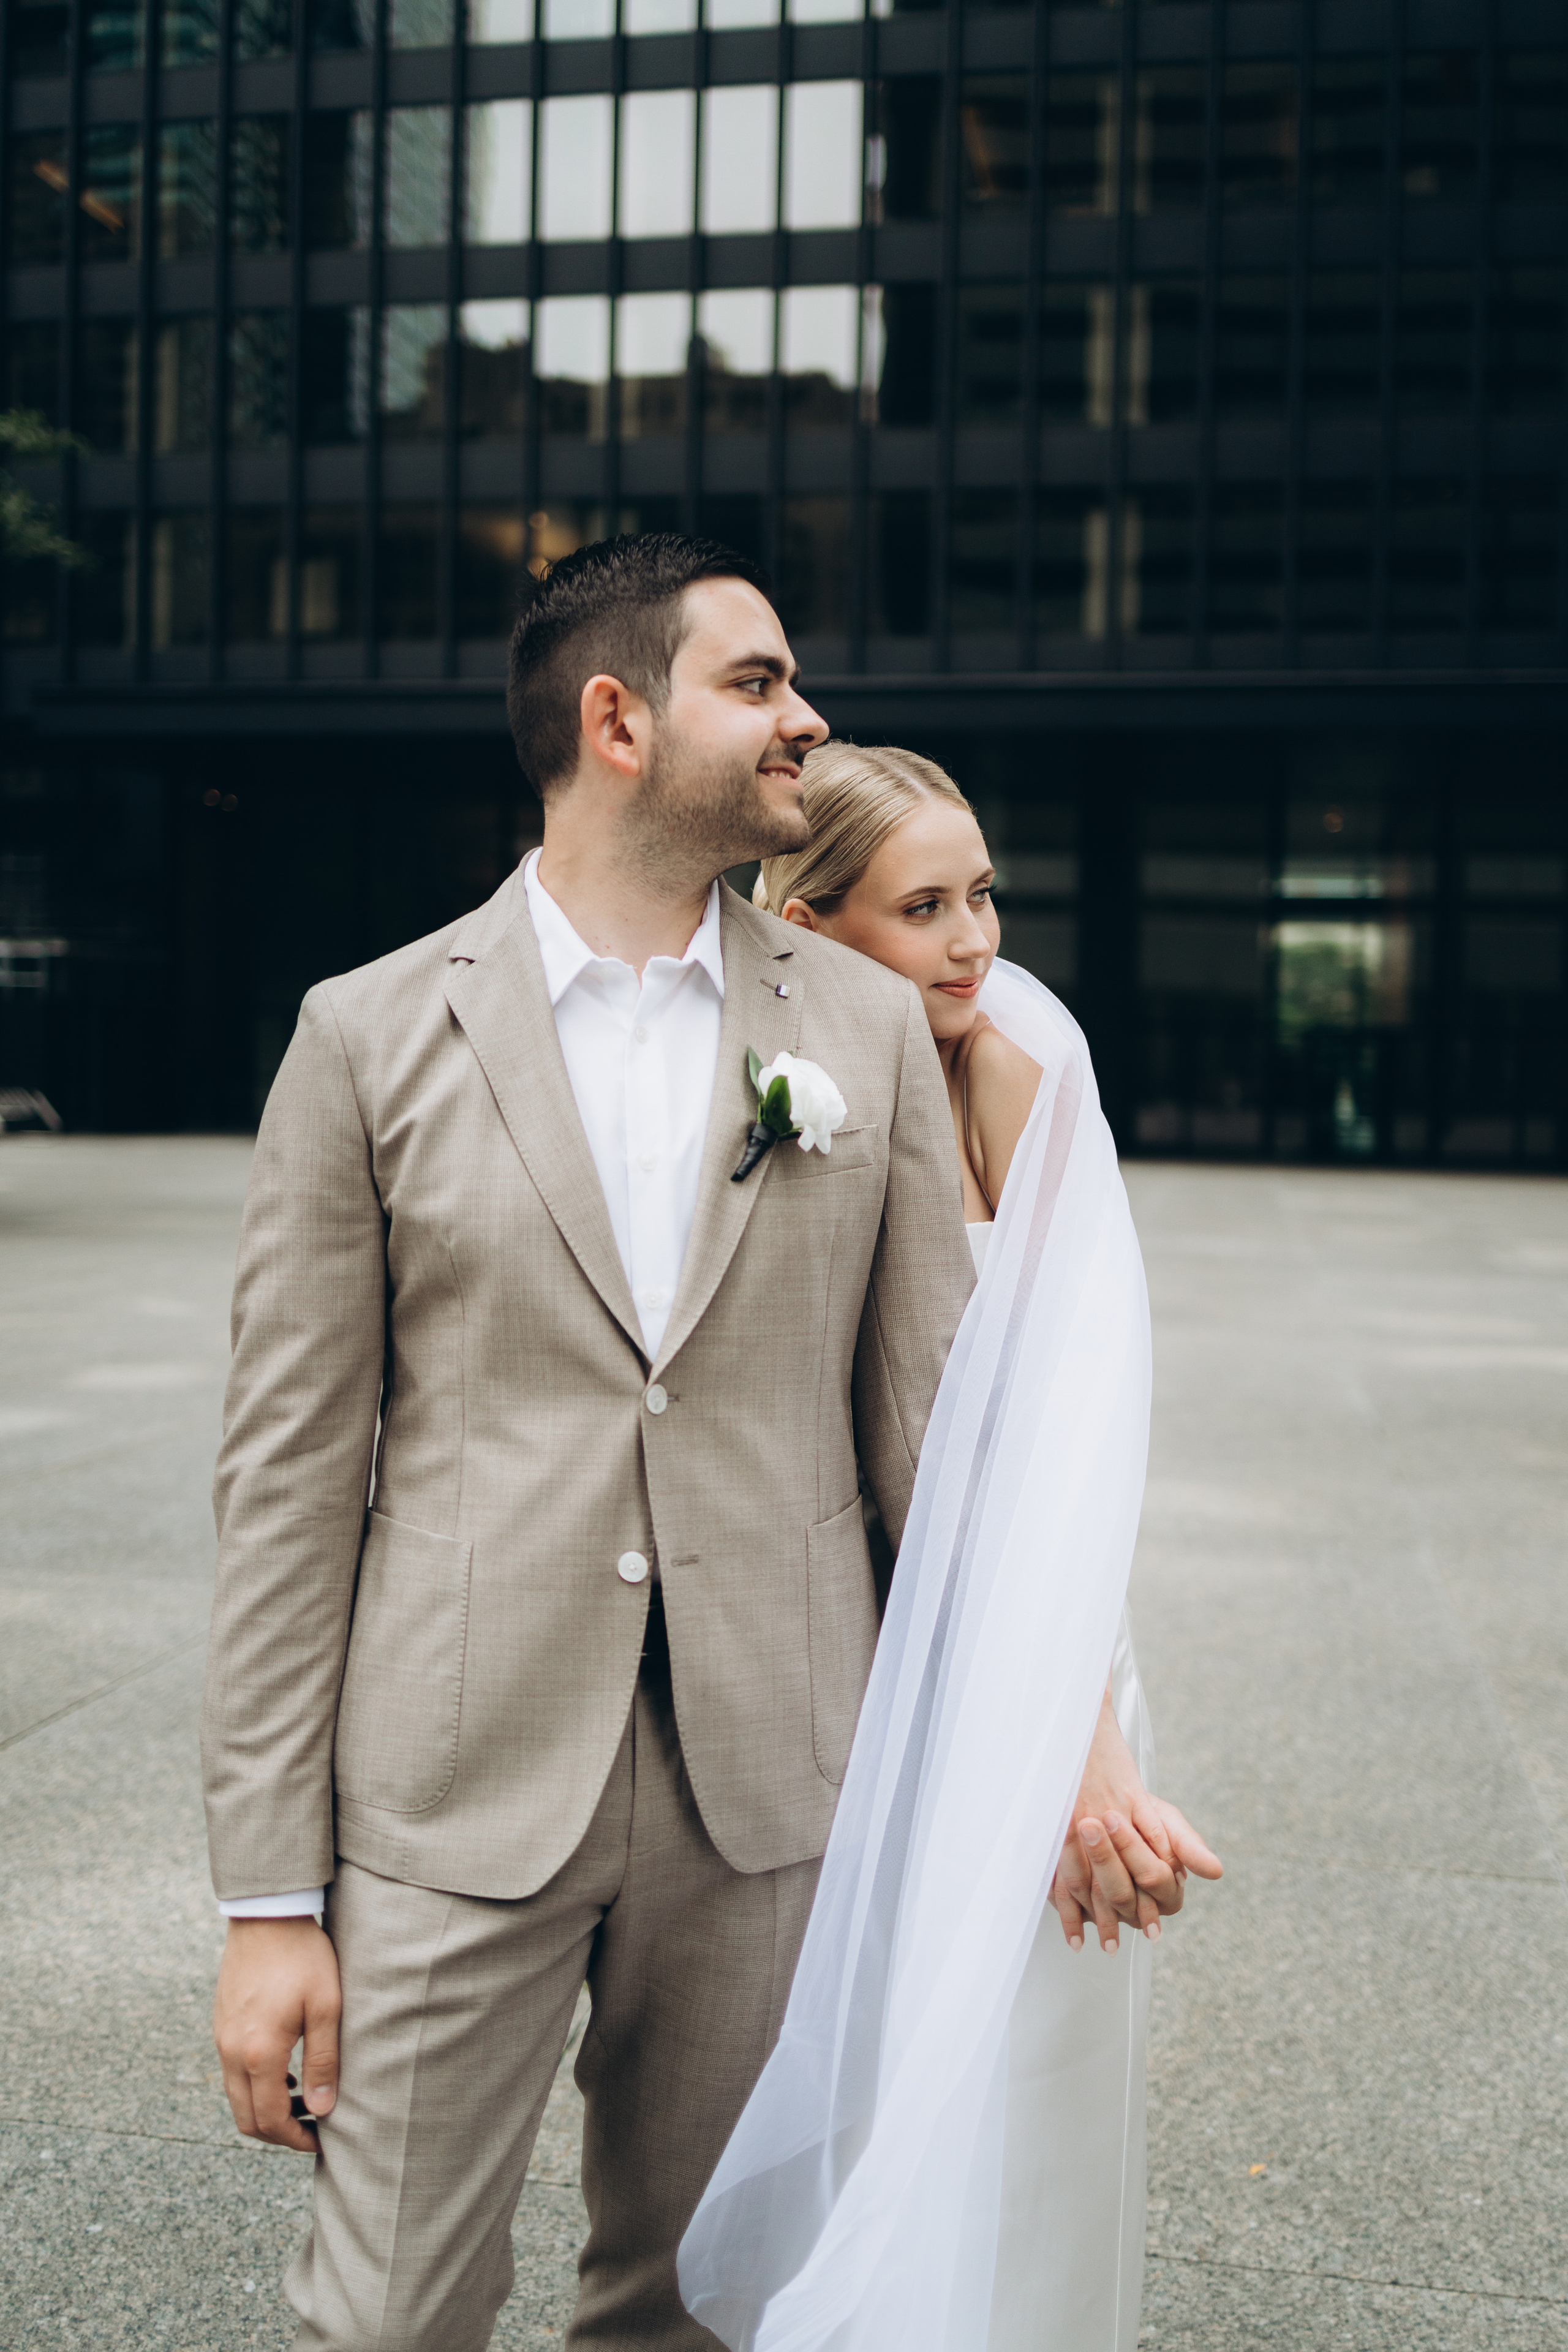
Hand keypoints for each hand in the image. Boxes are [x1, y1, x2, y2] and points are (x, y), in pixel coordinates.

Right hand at [213, 1916, 340, 2151]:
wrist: (267, 1914)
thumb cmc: (304, 1957)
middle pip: (246, 2118)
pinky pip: (231, 2072)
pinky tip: (284, 2073)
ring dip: (265, 2109)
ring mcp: (221, 2037)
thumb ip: (324, 2061)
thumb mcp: (326, 2007)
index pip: (269, 2120)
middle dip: (278, 2132)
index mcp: (258, 2053)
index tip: (321, 2141)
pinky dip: (254, 2086)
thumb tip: (323, 2109)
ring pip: (236, 2096)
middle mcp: (231, 2051)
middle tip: (312, 2128)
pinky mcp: (221, 2023)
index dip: (295, 2139)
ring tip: (303, 2100)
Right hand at [1049, 1688, 1221, 1953]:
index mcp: (1139, 1818)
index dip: (1150, 1905)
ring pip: (1087, 1883)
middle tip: (1118, 1945)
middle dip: (1119, 1916)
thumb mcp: (1164, 1814)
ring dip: (1094, 1920)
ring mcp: (1079, 1826)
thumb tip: (1216, 1872)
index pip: (1151, 1870)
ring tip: (1101, 1947)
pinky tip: (1072, 1933)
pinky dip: (1066, 1909)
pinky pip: (1060, 1877)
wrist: (1084, 1744)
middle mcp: (1108, 1824)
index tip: (1153, 1931)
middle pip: (1117, 1881)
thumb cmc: (1124, 1786)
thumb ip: (1186, 1845)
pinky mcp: (1057, 1833)